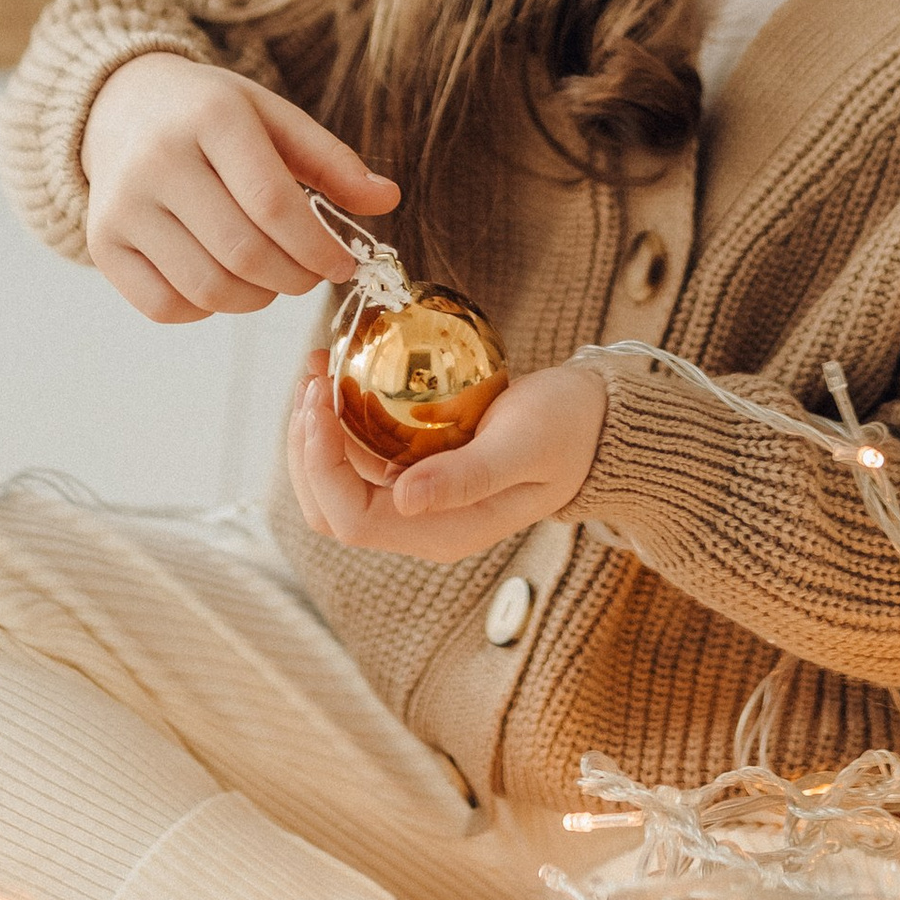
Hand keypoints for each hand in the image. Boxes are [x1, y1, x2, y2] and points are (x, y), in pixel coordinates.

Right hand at [81, 55, 398, 323]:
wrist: (121, 105)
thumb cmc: (210, 114)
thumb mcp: (272, 116)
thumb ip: (330, 160)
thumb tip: (387, 199)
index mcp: (211, 116)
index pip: (273, 203)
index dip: (317, 247)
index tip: (344, 263)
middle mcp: (158, 160)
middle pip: (243, 253)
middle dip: (294, 278)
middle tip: (311, 274)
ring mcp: (122, 205)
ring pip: (207, 289)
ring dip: (257, 299)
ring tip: (271, 278)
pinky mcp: (103, 242)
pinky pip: (165, 307)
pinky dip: (206, 310)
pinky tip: (223, 281)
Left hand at [286, 356, 607, 563]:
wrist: (593, 423)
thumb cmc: (566, 429)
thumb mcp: (524, 445)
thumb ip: (468, 477)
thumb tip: (403, 500)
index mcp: (441, 532)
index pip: (351, 519)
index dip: (321, 465)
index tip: (319, 400)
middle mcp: (419, 525)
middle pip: (328, 506)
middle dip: (305, 447)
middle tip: (311, 377)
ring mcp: (414, 500)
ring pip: (334, 481)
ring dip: (314, 429)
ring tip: (317, 368)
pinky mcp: (414, 470)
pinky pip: (356, 455)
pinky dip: (337, 419)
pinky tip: (340, 374)